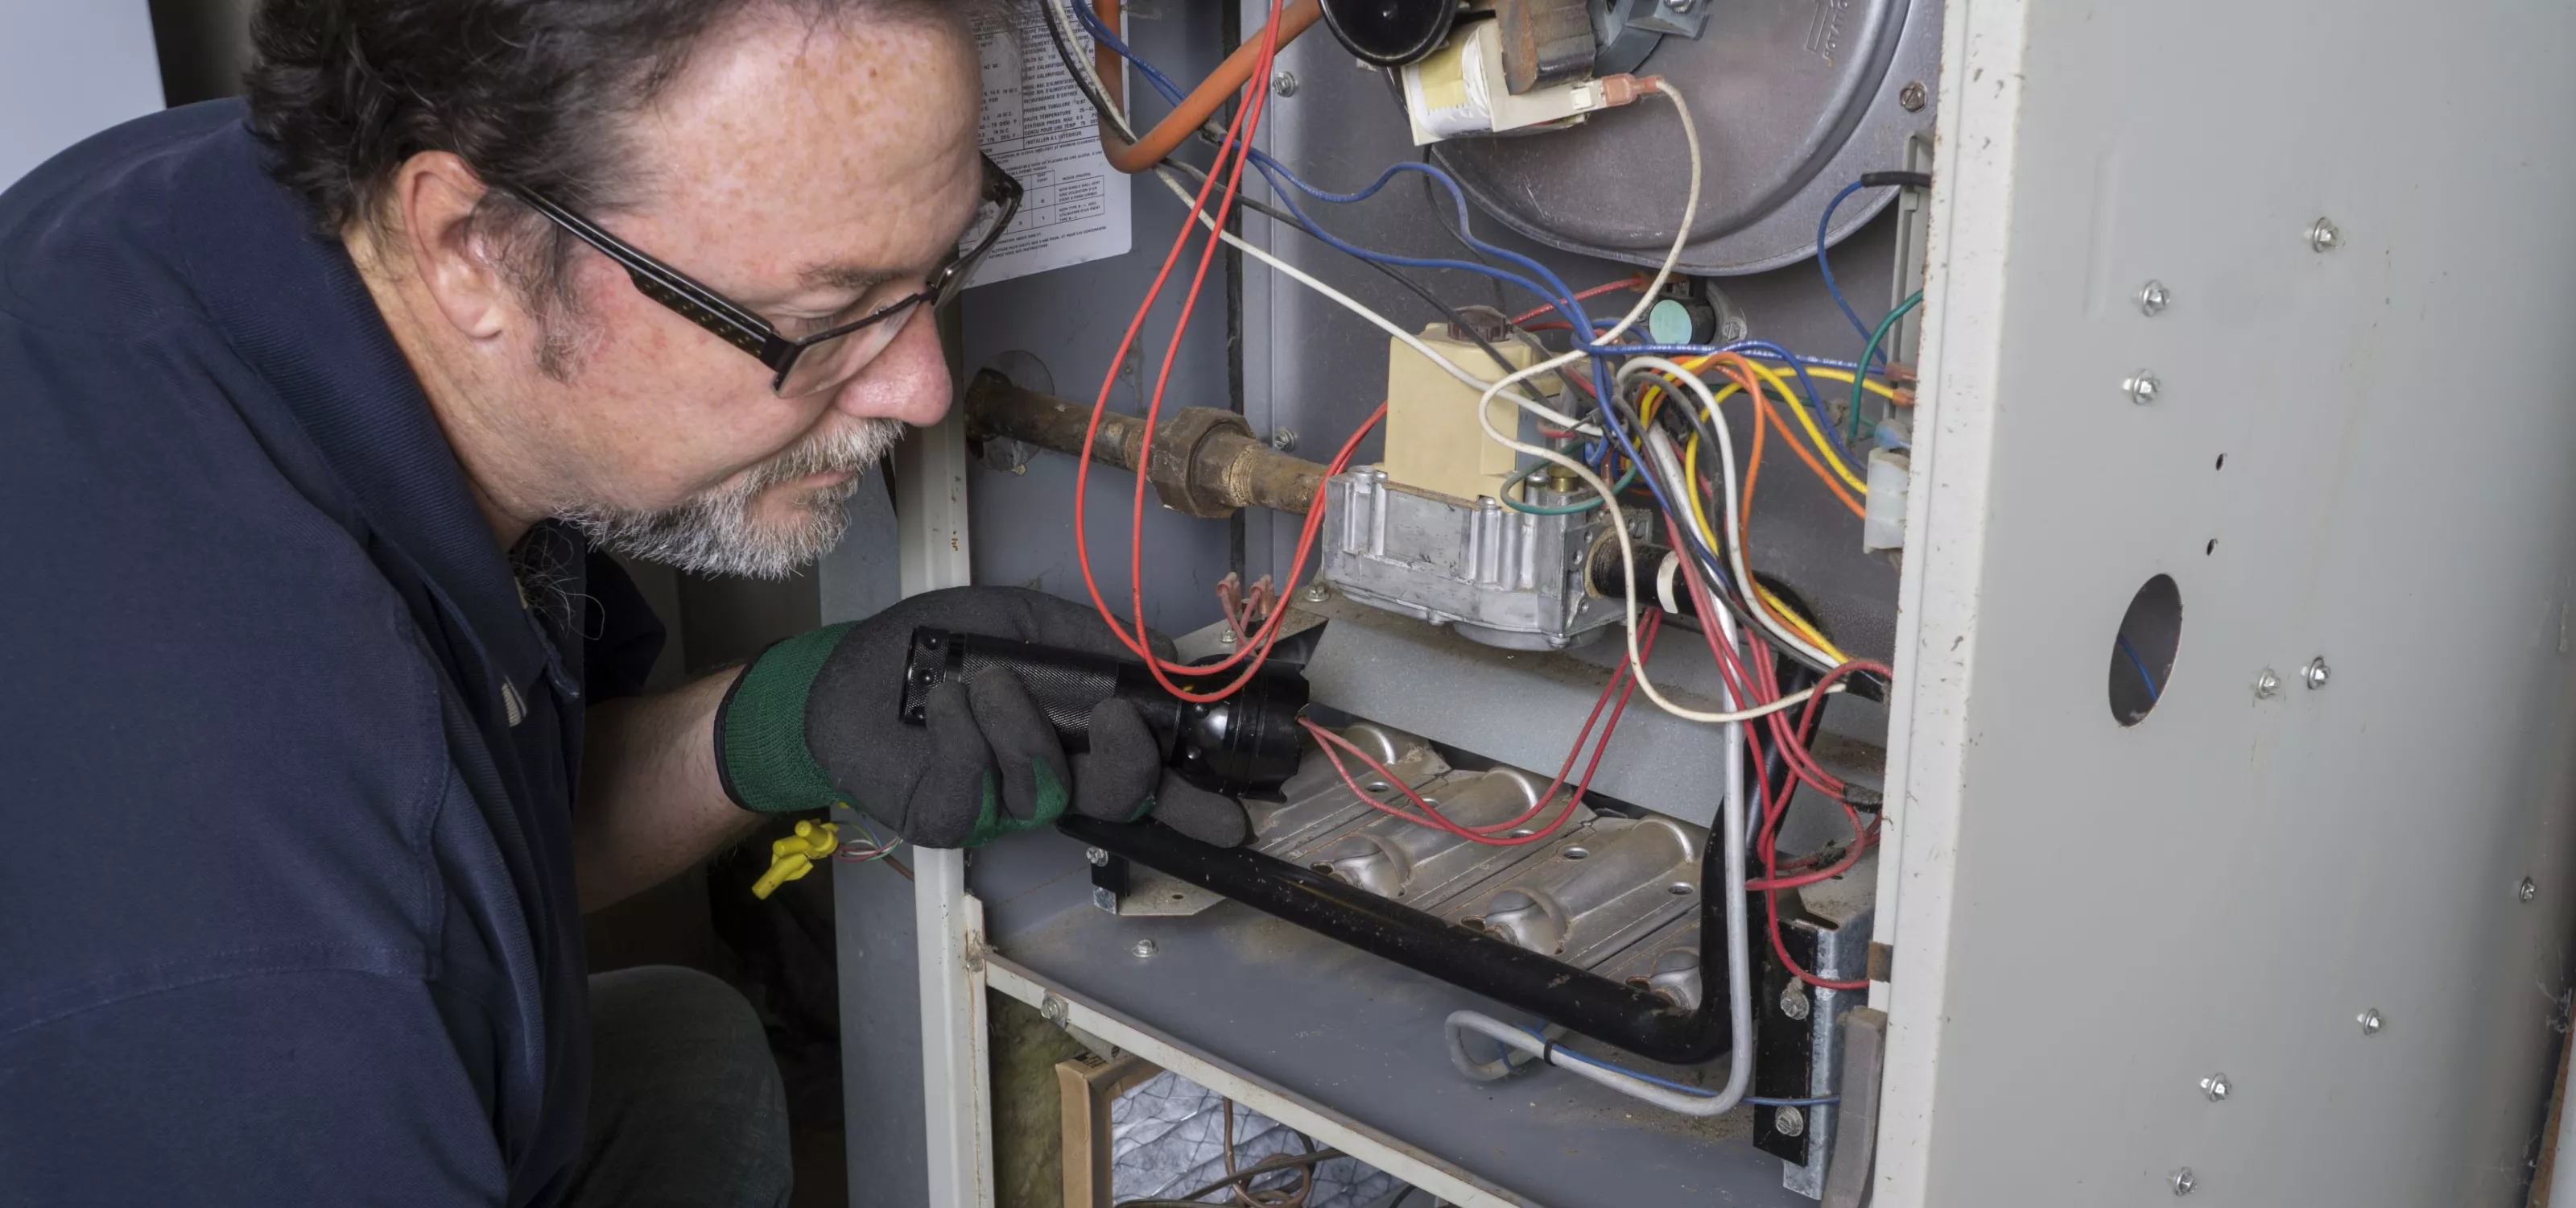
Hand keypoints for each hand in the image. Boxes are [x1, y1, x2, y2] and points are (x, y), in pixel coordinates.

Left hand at [713, 587, 1248, 848]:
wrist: (848, 674)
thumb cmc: (937, 649)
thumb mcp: (1024, 624)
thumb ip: (1095, 639)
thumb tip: (1169, 650)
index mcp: (1076, 741)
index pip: (1147, 780)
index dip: (1193, 802)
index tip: (1238, 813)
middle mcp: (1048, 780)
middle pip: (1116, 798)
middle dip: (1131, 766)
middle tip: (1122, 722)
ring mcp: (998, 807)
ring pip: (1045, 788)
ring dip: (1020, 724)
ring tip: (985, 679)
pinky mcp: (947, 817)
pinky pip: (976, 785)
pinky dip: (963, 731)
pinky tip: (944, 700)